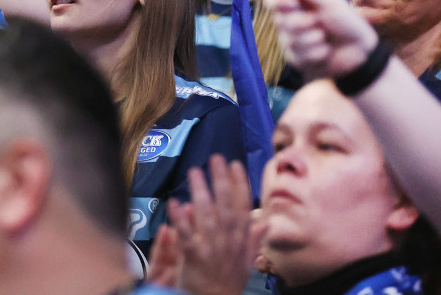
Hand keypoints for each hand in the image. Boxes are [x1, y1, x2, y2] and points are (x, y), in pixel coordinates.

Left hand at [147, 156, 259, 294]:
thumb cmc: (228, 281)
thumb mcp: (246, 261)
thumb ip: (254, 239)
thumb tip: (266, 221)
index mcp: (240, 239)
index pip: (242, 207)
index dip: (240, 185)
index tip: (235, 164)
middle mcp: (228, 241)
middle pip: (226, 206)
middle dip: (222, 181)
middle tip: (216, 158)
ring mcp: (211, 248)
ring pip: (207, 216)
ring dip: (201, 192)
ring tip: (195, 171)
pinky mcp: (193, 256)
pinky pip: (186, 235)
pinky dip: (180, 219)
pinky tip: (175, 203)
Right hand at [264, 0, 379, 79]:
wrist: (360, 50)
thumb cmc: (346, 22)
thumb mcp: (329, 3)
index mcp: (295, 4)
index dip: (277, 0)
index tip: (291, 3)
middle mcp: (289, 22)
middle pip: (279, 20)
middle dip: (302, 22)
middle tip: (318, 21)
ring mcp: (291, 41)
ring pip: (291, 40)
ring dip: (313, 38)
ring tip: (326, 38)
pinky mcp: (296, 59)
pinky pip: (299, 55)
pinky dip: (317, 53)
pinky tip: (326, 52)